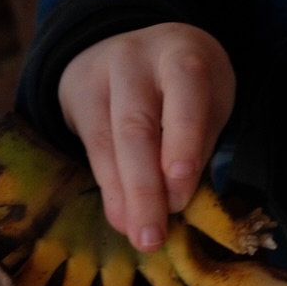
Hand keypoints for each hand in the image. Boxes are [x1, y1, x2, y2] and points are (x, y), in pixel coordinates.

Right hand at [57, 24, 235, 249]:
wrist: (136, 47)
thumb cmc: (186, 85)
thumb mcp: (208, 98)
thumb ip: (198, 142)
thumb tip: (175, 200)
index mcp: (182, 55)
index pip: (184, 98)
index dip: (182, 145)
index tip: (180, 194)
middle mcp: (136, 59)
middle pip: (137, 127)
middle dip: (145, 188)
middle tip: (153, 238)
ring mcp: (101, 75)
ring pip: (109, 142)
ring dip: (124, 197)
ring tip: (139, 237)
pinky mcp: (77, 95)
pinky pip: (93, 148)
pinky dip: (110, 189)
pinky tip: (121, 217)